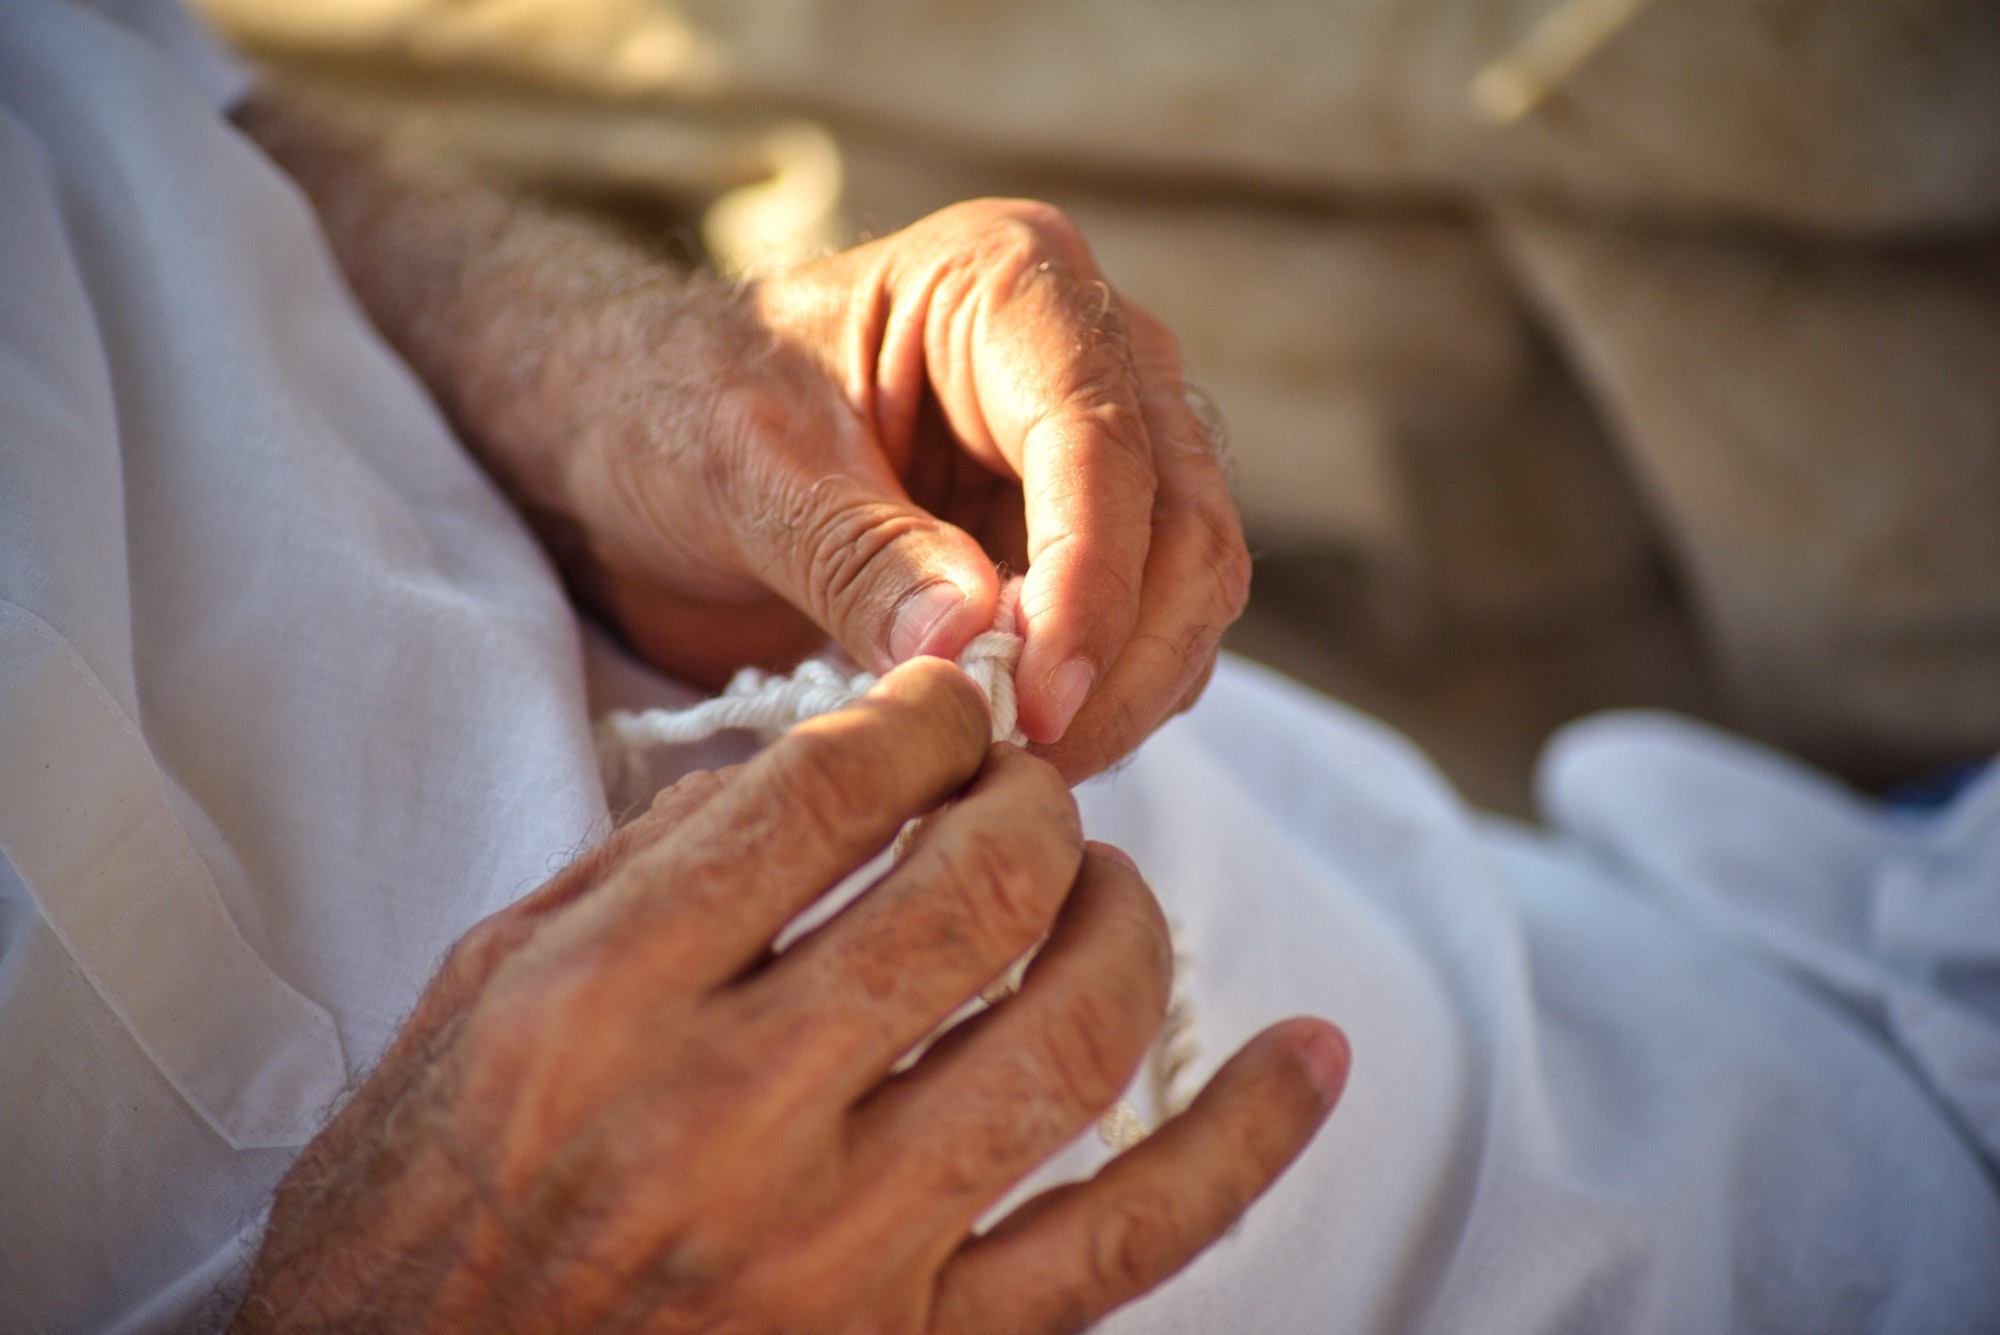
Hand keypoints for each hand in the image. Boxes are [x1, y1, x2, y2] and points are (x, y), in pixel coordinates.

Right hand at [230, 660, 1345, 1332]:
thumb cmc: (420, 1205)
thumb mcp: (474, 1000)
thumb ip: (642, 870)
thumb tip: (821, 766)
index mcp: (599, 1005)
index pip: (827, 793)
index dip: (921, 715)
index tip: (947, 705)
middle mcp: (728, 1121)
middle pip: (978, 889)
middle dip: (1032, 800)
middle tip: (1024, 790)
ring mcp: (842, 1253)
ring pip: (1073, 1036)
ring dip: (1122, 923)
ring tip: (1098, 888)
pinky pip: (1127, 1238)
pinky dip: (1245, 1141)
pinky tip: (1312, 1055)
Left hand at [574, 201, 1249, 780]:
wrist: (628, 431)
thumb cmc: (666, 404)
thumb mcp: (737, 471)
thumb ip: (854, 554)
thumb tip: (971, 647)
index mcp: (1010, 279)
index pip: (1099, 443)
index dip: (1090, 586)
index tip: (1040, 707)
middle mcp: (1087, 352)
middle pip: (1182, 526)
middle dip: (1121, 660)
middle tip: (1025, 762)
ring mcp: (1095, 452)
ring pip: (1184, 595)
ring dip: (1118, 697)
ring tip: (1002, 762)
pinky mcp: (1077, 540)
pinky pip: (1138, 638)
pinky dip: (1096, 705)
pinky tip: (1006, 743)